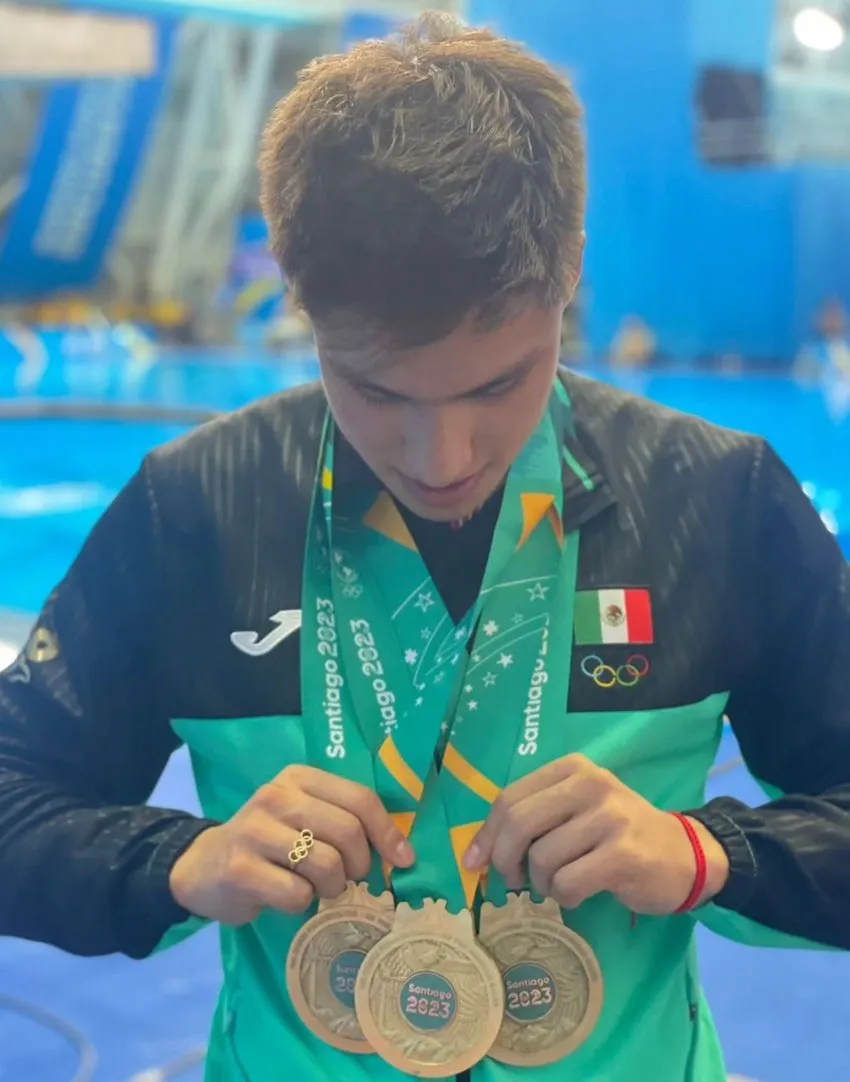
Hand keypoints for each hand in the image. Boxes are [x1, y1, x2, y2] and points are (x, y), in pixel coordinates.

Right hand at [169, 766, 413, 925]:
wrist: (205, 867)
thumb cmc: (271, 843)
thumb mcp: (304, 817)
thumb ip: (344, 821)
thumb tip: (402, 852)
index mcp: (299, 778)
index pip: (360, 799)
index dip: (388, 832)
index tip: (404, 859)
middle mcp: (276, 796)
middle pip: (348, 832)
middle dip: (360, 864)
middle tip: (349, 879)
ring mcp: (255, 831)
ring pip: (326, 864)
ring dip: (332, 887)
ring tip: (317, 888)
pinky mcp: (241, 869)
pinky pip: (297, 894)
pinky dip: (302, 904)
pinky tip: (286, 896)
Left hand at [464, 755, 728, 914]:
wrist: (686, 855)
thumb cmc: (619, 834)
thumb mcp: (578, 810)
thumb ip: (536, 818)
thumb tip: (477, 852)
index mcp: (573, 768)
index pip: (510, 798)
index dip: (487, 833)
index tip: (475, 861)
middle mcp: (591, 784)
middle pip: (519, 822)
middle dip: (504, 859)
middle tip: (512, 881)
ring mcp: (609, 818)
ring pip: (543, 858)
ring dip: (543, 883)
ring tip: (561, 884)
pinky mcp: (624, 854)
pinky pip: (568, 883)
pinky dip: (565, 896)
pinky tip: (580, 893)